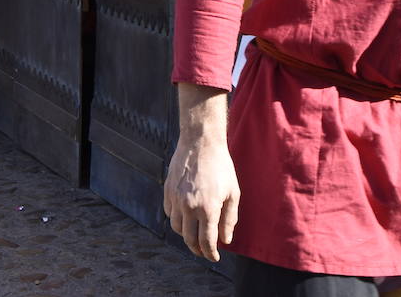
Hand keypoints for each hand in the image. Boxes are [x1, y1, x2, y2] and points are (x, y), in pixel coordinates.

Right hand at [164, 133, 239, 261]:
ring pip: (176, 227)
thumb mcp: (233, 193)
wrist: (200, 142)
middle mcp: (189, 206)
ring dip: (186, 235)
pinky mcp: (167, 190)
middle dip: (198, 250)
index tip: (214, 257)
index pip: (206, 241)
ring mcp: (176, 198)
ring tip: (195, 233)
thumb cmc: (221, 167)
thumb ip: (229, 219)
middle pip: (189, 239)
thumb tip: (225, 240)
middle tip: (204, 252)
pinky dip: (176, 219)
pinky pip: (169, 212)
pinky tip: (185, 216)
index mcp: (208, 208)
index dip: (211, 253)